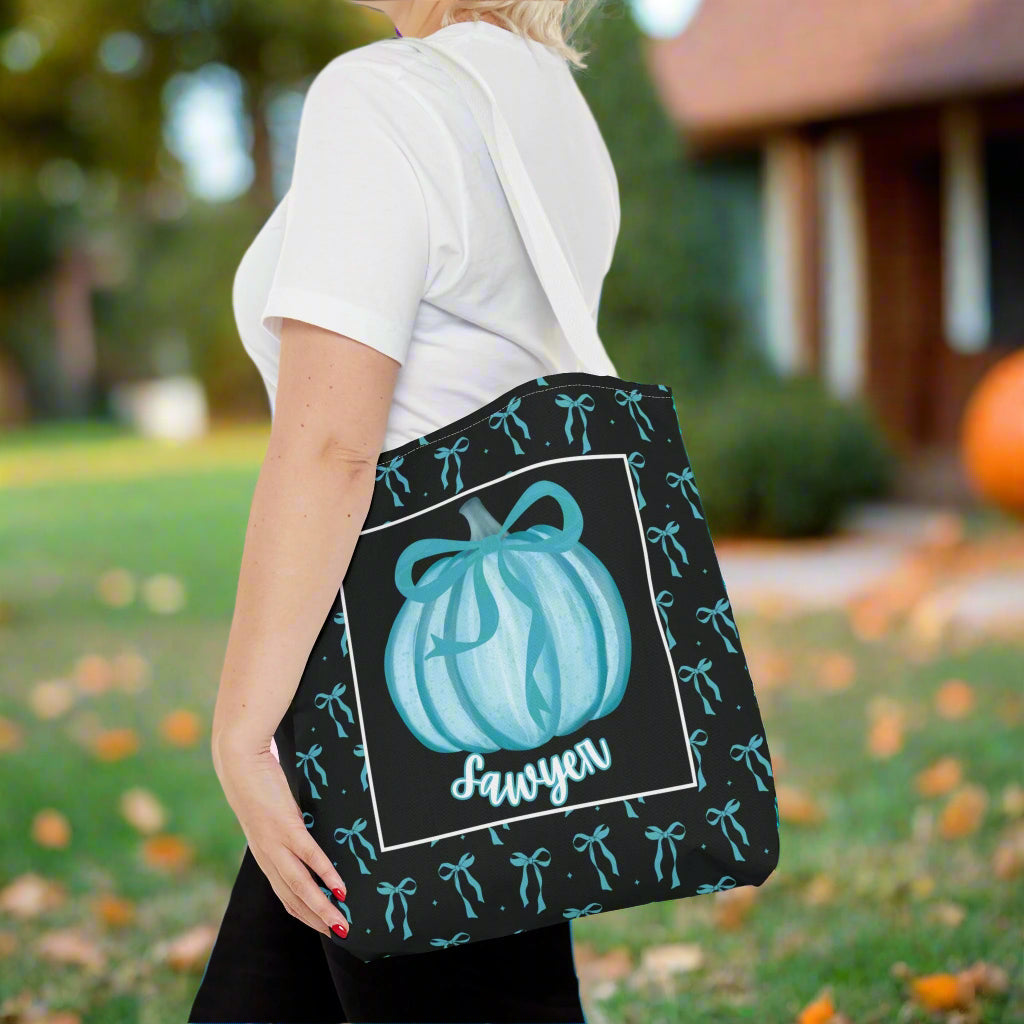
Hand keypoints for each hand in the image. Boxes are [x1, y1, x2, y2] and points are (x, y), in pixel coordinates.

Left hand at [212, 735, 348, 938]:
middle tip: (342, 935)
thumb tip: (307, 832)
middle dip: (318, 921)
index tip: (327, 927)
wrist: (239, 762)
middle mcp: (268, 856)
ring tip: (344, 923)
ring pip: (300, 887)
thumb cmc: (258, 783)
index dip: (306, 915)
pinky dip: (325, 875)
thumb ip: (287, 827)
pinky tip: (340, 888)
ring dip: (322, 909)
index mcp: (266, 855)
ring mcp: (276, 843)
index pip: (286, 896)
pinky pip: (309, 856)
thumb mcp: (273, 813)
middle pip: (294, 899)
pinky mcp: (285, 826)